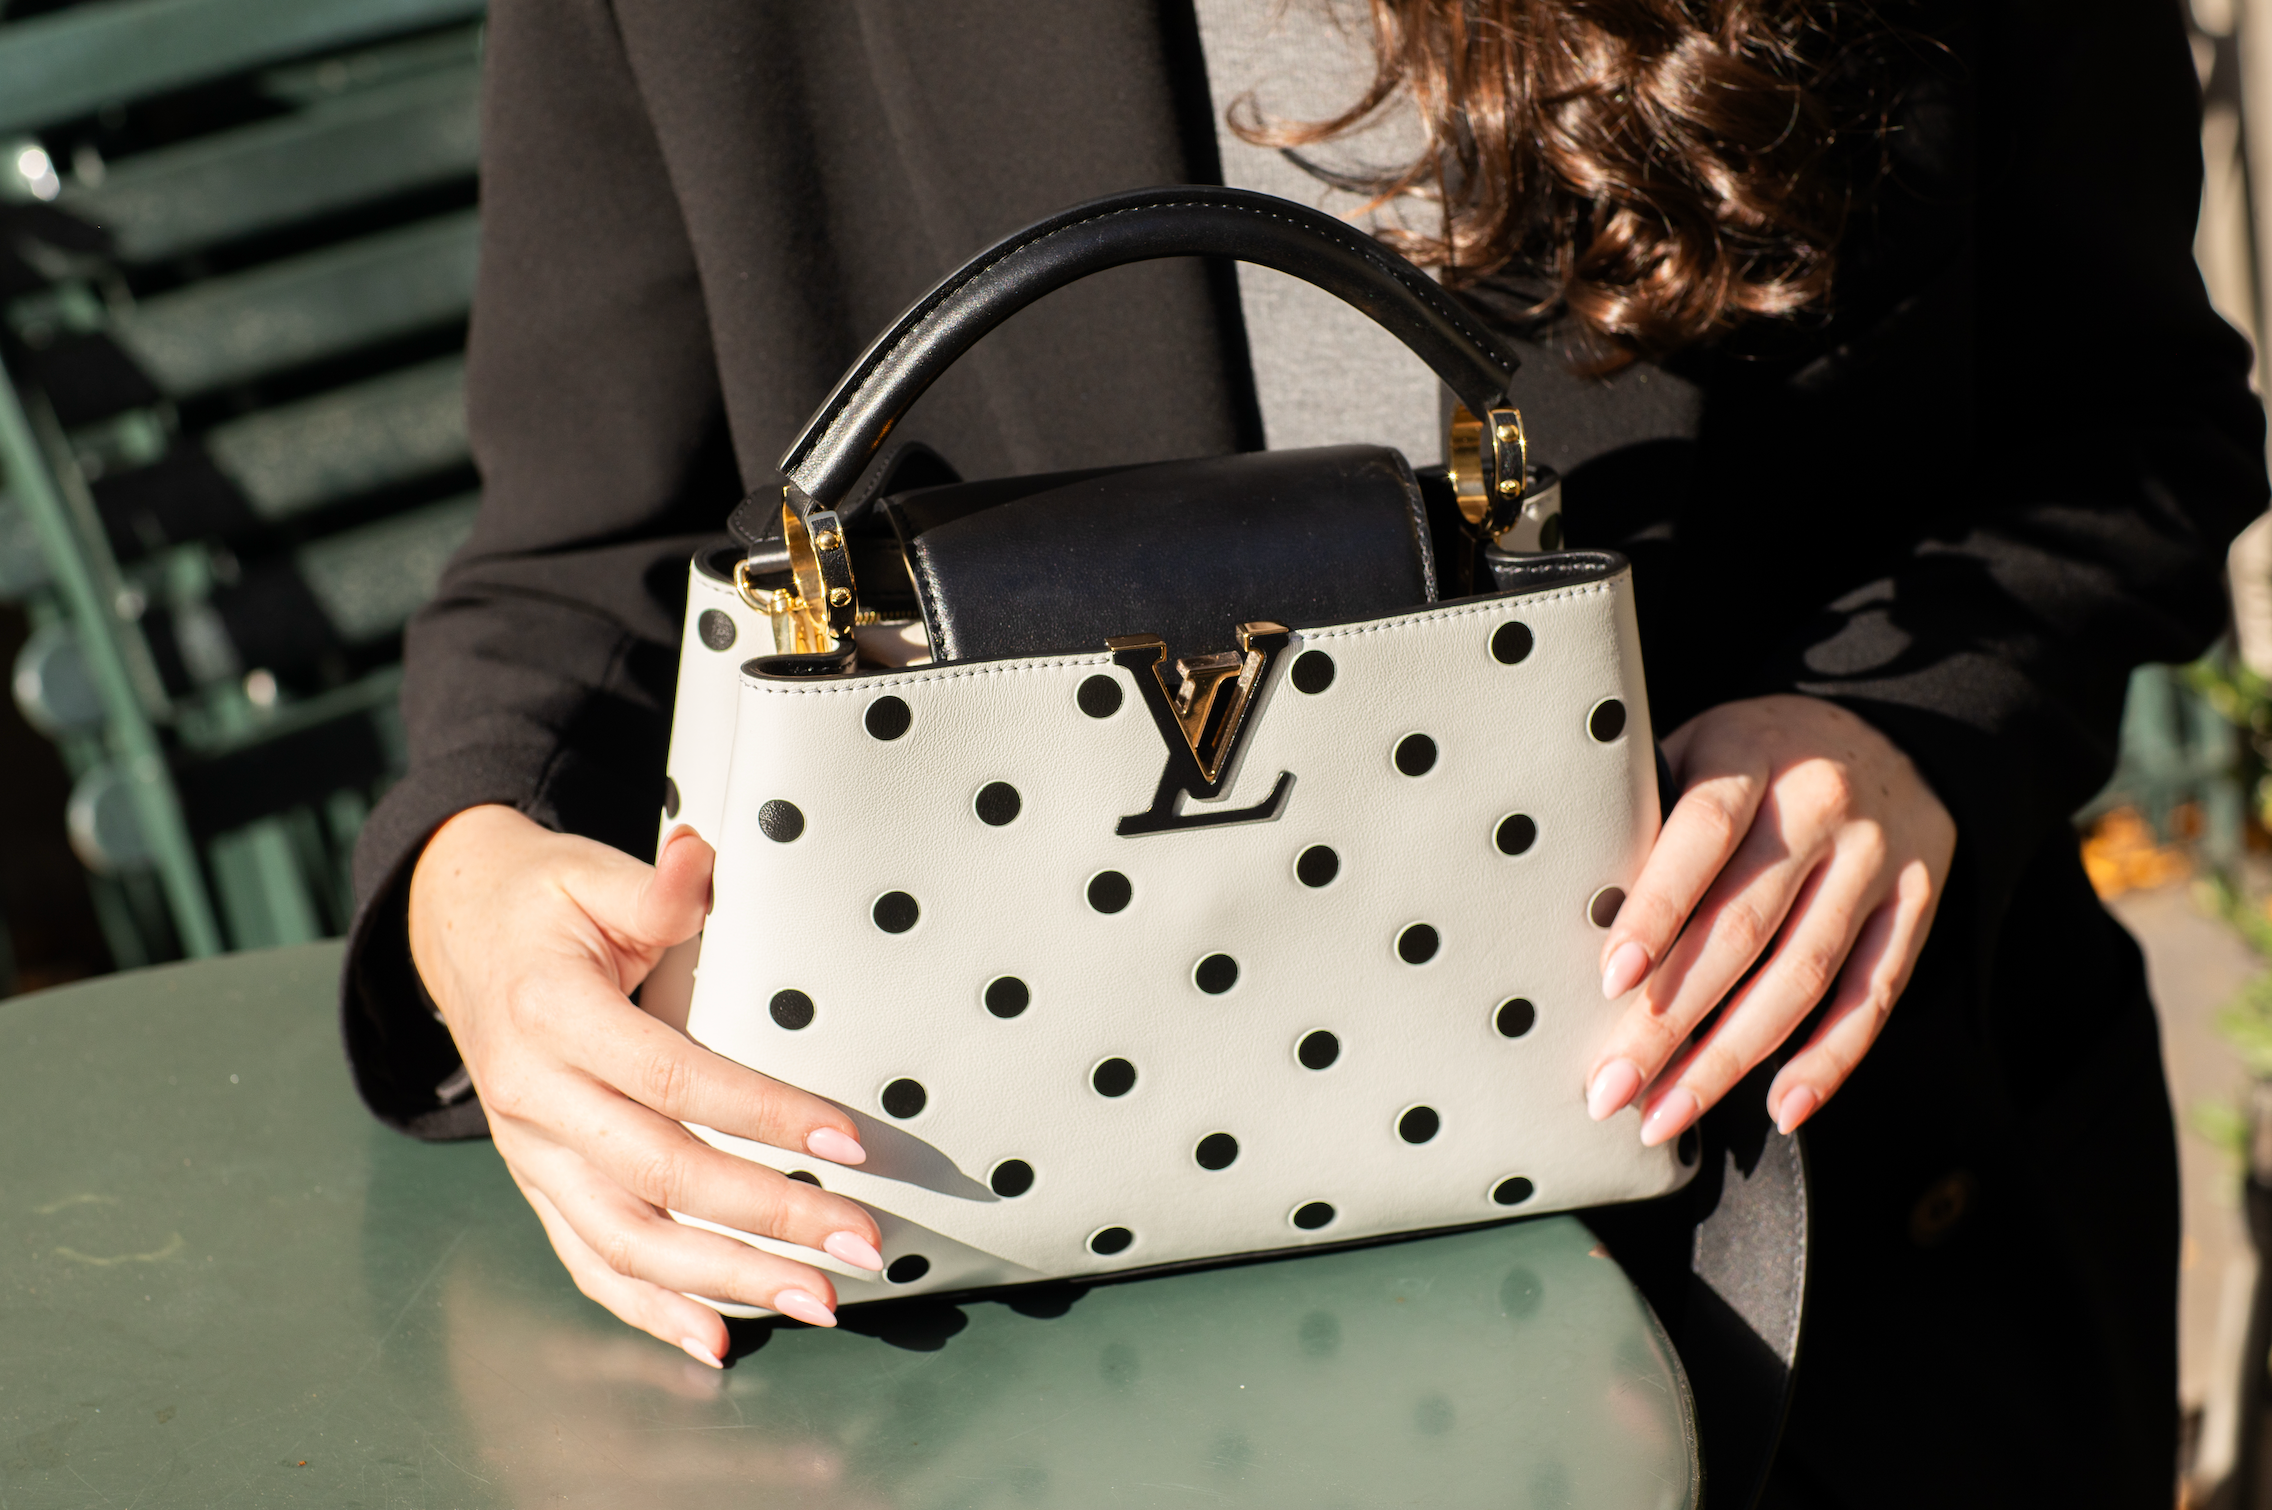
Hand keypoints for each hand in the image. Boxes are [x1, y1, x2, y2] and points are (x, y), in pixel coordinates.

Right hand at [408, 804, 885, 1366]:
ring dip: (726, 1280)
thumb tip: (702, 859)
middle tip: (861, 1243)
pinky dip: (651, 1310)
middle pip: (660, 1176)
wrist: (455, 930)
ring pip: (627, 1239)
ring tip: (819, 1303)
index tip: (849, 1140)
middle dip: (768, 1218)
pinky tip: (720, 1341)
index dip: (763, 1113)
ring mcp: (532, 1152)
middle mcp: (533, 1097)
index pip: (672, 1078)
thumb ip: (654, 885)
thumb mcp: (591, 871)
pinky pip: (590, 1260)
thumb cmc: (545, 900)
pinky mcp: (537, 1183)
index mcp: (551, 1013)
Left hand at [1584, 695, 1954, 1144]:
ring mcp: (1878, 859)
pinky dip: (1829, 1060)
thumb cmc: (1759, 758)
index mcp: (1753, 755)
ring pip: (1802, 975)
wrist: (1893, 732)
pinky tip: (1780, 1108)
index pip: (1703, 834)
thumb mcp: (1702, 749)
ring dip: (1730, 1058)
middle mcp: (1823, 806)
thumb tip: (1578, 913)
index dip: (1658, 909)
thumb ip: (1653, 815)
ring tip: (1667, 1114)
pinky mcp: (1917, 904)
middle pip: (1743, 926)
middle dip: (1670, 1020)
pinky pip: (1872, 996)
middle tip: (1612, 1084)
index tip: (1612, 979)